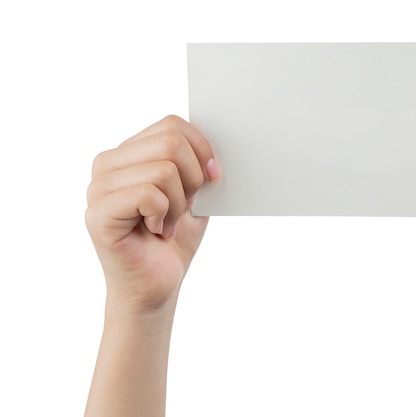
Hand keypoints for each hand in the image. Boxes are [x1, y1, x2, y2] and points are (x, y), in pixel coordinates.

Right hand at [85, 115, 221, 312]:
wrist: (158, 284)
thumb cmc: (173, 238)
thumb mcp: (193, 192)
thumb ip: (197, 162)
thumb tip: (214, 142)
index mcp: (128, 152)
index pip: (171, 124)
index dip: (202, 149)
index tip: (214, 177)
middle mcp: (107, 164)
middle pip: (170, 142)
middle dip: (193, 179)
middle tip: (184, 208)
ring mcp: (98, 188)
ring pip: (164, 169)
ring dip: (179, 204)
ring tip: (167, 223)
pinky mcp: (99, 213)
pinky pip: (149, 194)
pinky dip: (165, 215)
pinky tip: (155, 231)